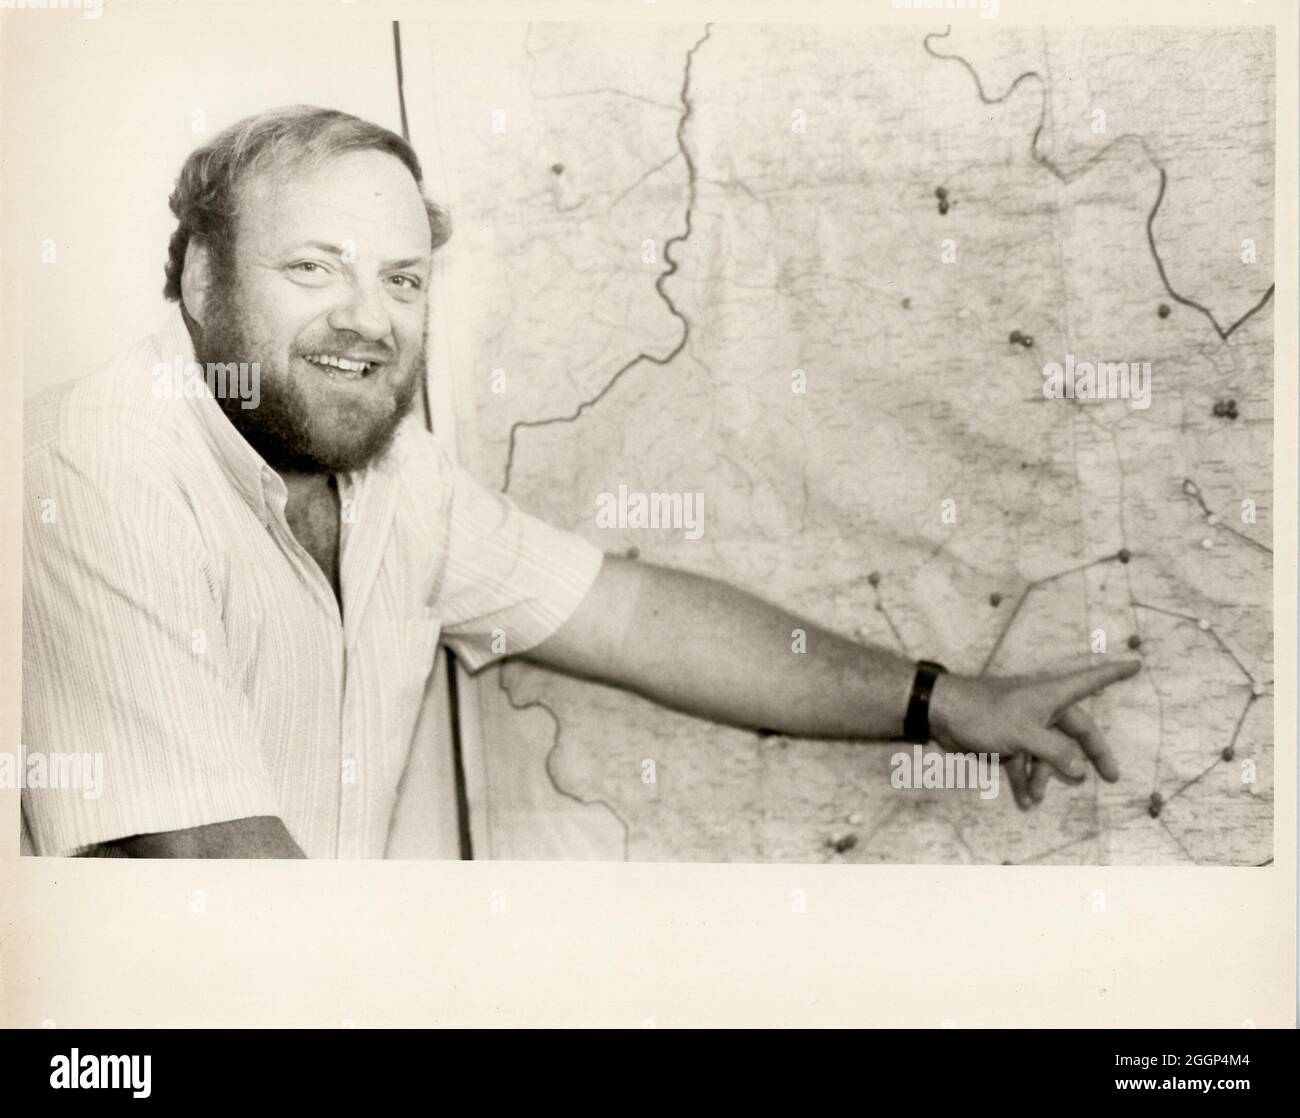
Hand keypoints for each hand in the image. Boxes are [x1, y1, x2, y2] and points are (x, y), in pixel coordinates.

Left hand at [928, 660, 1140, 809]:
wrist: (941, 712)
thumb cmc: (985, 713)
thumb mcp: (1024, 734)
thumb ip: (1054, 752)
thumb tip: (1078, 767)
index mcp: (1052, 695)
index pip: (1091, 680)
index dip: (1114, 673)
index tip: (1136, 664)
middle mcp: (1042, 706)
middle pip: (1076, 731)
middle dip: (1090, 754)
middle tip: (1111, 777)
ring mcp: (1024, 722)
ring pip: (1048, 750)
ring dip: (1045, 774)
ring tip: (1038, 797)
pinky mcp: (1007, 737)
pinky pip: (1024, 759)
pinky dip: (1024, 777)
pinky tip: (1024, 799)